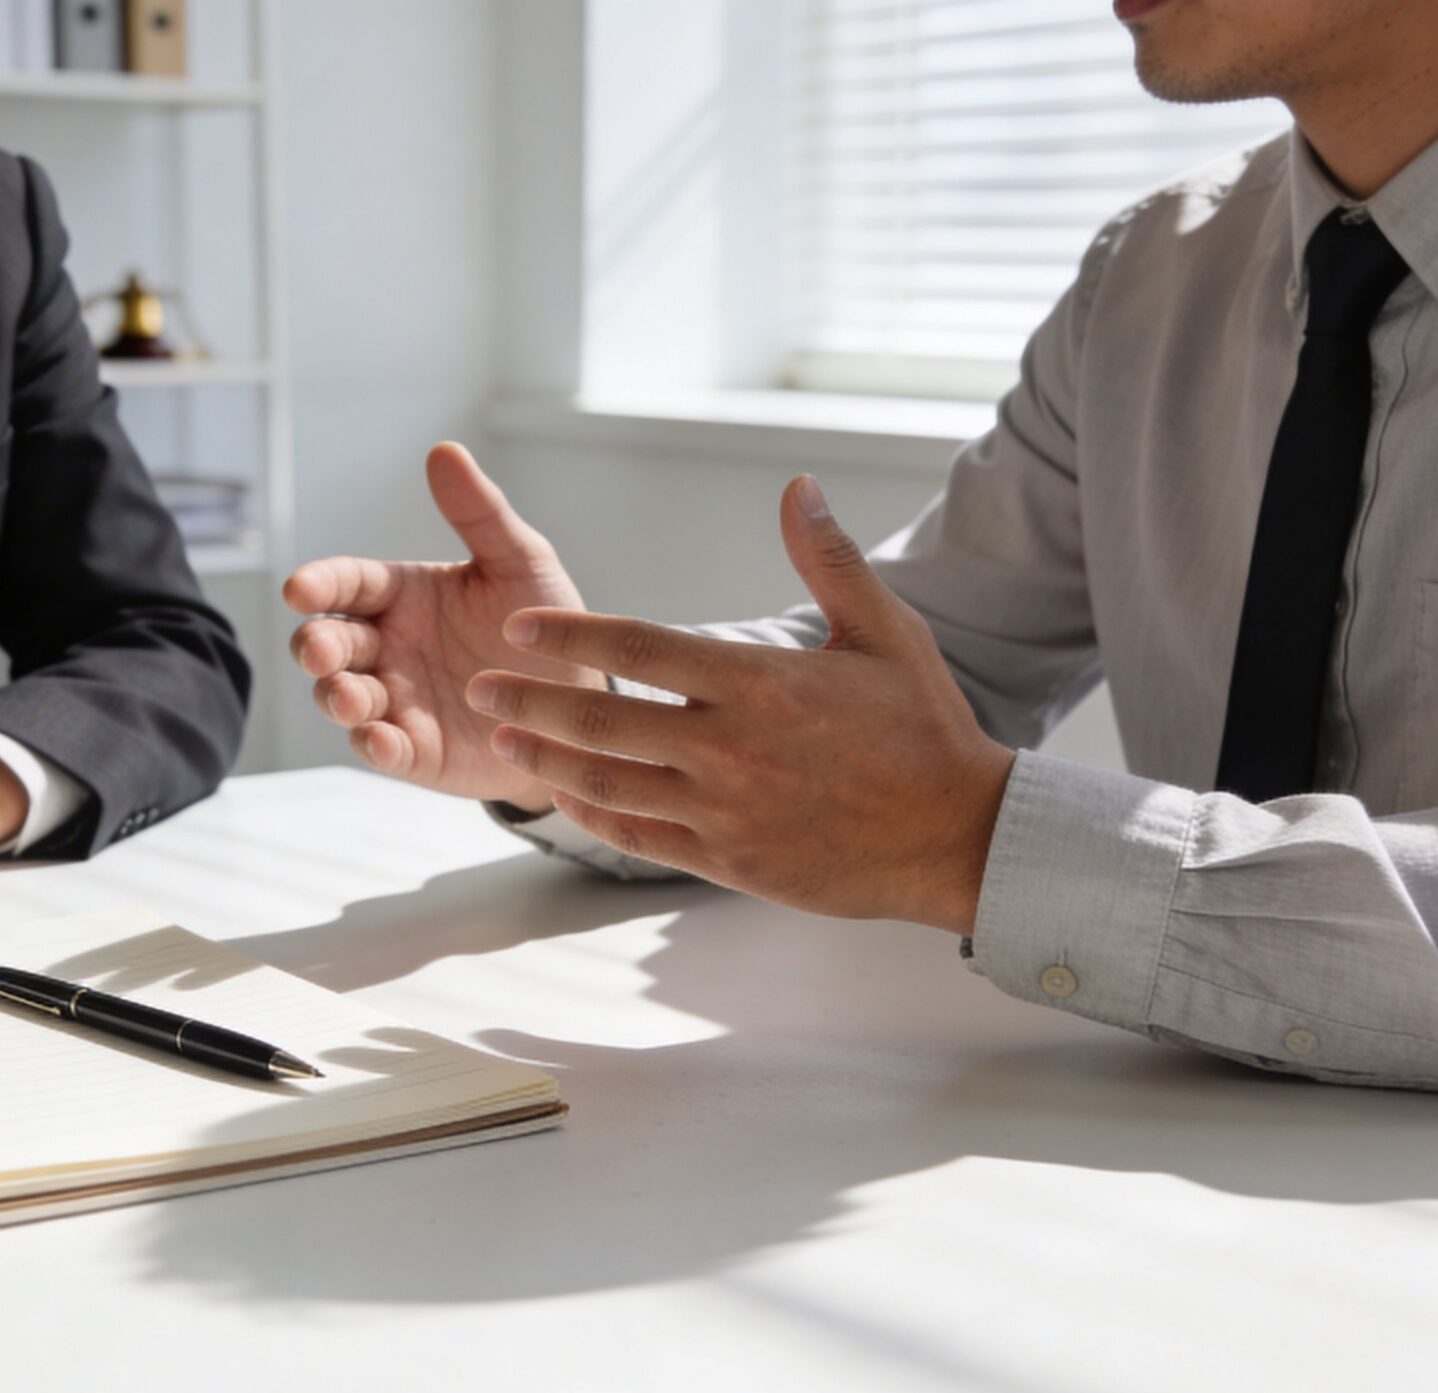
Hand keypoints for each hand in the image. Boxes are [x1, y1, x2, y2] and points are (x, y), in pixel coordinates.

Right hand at [283, 442, 596, 809]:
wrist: (583, 701)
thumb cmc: (545, 626)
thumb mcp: (521, 562)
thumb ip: (480, 513)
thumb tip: (444, 451)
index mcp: (403, 596)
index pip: (346, 584)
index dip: (319, 584)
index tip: (299, 589)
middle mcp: (389, 647)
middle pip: (330, 643)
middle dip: (316, 646)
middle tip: (322, 651)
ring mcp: (398, 701)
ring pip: (343, 697)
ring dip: (336, 697)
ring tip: (349, 698)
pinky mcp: (416, 751)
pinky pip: (383, 749)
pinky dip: (374, 746)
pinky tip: (380, 741)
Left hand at [466, 476, 1015, 932]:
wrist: (955, 835)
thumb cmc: (923, 727)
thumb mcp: (884, 633)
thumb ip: (828, 560)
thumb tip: (796, 486)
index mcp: (761, 684)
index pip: (641, 649)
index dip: (572, 635)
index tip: (522, 626)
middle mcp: (733, 748)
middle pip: (605, 719)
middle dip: (533, 699)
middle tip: (481, 686)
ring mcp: (726, 811)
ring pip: (611, 782)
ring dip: (549, 759)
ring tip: (503, 738)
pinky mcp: (730, 861)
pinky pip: (643, 837)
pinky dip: (597, 815)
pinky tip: (567, 796)